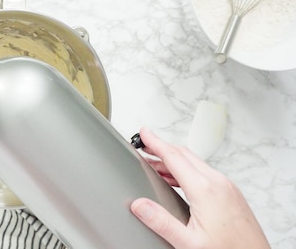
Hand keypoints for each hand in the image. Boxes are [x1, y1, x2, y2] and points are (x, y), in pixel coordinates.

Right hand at [131, 128, 269, 248]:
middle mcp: (218, 183)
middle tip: (145, 145)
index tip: (144, 133)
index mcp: (205, 190)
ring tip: (155, 163)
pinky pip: (206, 172)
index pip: (174, 157)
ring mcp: (228, 187)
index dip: (155, 142)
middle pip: (185, 155)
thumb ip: (161, 221)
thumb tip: (139, 205)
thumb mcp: (188, 242)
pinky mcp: (232, 194)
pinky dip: (187, 169)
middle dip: (162, 147)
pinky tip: (178, 179)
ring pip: (196, 163)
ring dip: (174, 159)